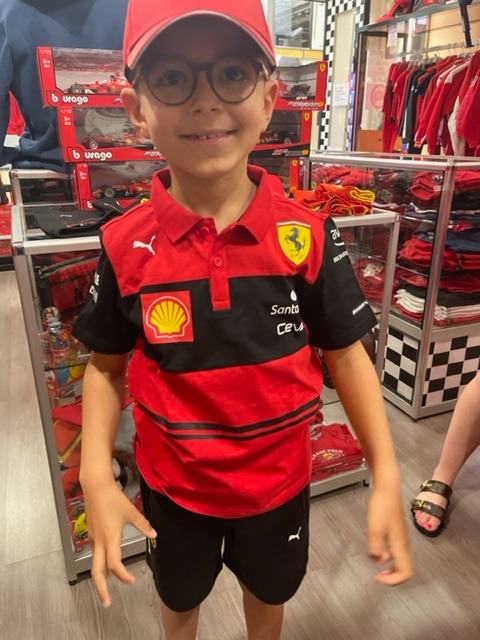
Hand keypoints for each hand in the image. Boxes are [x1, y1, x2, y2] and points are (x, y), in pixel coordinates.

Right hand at [83, 482, 156, 607]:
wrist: (95, 487)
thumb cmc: (114, 499)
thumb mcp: (131, 512)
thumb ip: (143, 525)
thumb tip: (155, 536)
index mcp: (110, 537)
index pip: (114, 564)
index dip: (123, 575)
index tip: (132, 580)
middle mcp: (100, 541)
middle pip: (96, 571)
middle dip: (101, 589)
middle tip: (107, 603)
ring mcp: (94, 538)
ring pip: (95, 563)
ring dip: (101, 577)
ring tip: (108, 588)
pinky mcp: (92, 533)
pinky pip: (96, 552)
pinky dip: (101, 562)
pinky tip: (108, 562)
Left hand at [367, 487, 413, 585]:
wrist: (387, 489)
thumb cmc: (382, 508)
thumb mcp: (375, 530)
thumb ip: (376, 549)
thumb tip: (378, 560)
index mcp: (401, 546)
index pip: (406, 573)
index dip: (393, 581)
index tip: (378, 577)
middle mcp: (404, 544)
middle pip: (405, 569)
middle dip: (392, 576)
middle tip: (378, 575)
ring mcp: (401, 538)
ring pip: (401, 560)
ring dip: (390, 566)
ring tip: (376, 561)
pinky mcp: (397, 531)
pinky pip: (396, 551)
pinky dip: (388, 555)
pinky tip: (378, 548)